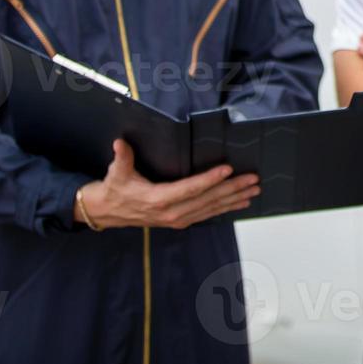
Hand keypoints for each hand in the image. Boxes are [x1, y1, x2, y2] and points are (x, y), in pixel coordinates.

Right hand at [75, 139, 259, 229]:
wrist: (108, 211)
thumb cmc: (115, 188)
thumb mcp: (116, 172)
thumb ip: (121, 157)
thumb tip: (120, 143)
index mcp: (158, 199)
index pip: (190, 188)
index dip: (210, 179)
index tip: (228, 169)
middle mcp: (172, 212)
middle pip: (207, 199)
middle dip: (233, 189)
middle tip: (253, 179)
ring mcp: (178, 219)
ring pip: (211, 208)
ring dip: (234, 198)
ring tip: (254, 190)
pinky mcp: (181, 220)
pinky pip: (208, 214)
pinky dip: (225, 208)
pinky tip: (241, 202)